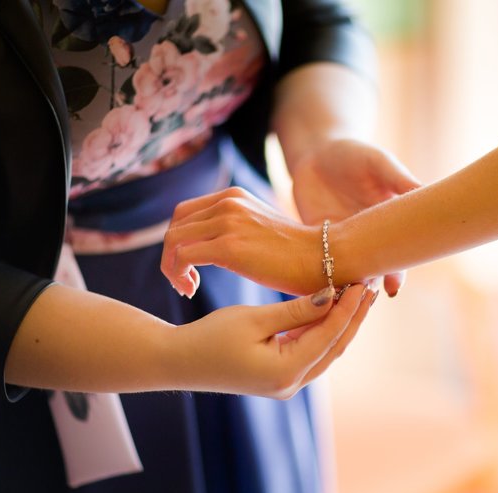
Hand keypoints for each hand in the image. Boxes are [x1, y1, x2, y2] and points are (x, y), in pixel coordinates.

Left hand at [161, 187, 324, 297]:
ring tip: (187, 288)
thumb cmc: (298, 254)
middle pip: (175, 225)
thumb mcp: (261, 229)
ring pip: (173, 241)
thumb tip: (218, 246)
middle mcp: (227, 203)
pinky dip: (178, 275)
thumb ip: (237, 228)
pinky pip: (182, 257)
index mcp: (234, 196)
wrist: (325, 258)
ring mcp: (227, 222)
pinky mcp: (229, 247)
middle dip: (172, 255)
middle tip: (185, 281)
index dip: (180, 240)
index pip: (185, 213)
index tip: (191, 268)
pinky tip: (192, 290)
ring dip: (172, 268)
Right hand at [175, 283, 374, 398]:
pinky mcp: (280, 376)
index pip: (329, 335)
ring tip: (357, 293)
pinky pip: (311, 351)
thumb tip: (333, 296)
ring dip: (341, 322)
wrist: (179, 362)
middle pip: (334, 346)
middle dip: (353, 316)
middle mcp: (292, 383)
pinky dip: (322, 330)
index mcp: (286, 371)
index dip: (348, 308)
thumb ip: (296, 310)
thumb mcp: (254, 318)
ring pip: (325, 349)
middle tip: (368, 285)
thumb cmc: (210, 336)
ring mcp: (287, 383)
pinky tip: (333, 308)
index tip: (360, 281)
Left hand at [289, 139, 420, 296]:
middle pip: (375, 268)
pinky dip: (323, 276)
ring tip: (344, 295)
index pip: (398, 252)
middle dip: (373, 283)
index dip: (398, 270)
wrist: (316, 152)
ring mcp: (344, 241)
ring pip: (350, 271)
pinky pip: (323, 263)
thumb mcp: (379, 163)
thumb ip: (399, 179)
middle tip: (366, 295)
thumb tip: (425, 192)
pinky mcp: (318, 241)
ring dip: (349, 283)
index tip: (394, 285)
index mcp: (390, 222)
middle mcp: (369, 237)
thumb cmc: (353, 154)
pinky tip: (321, 287)